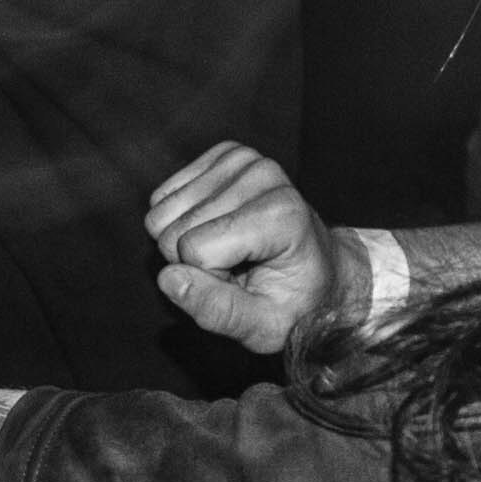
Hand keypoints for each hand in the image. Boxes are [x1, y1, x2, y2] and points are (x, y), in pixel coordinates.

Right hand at [146, 141, 338, 353]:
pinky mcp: (224, 154)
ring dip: (185, 240)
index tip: (245, 283)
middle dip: (194, 261)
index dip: (209, 279)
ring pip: (160, 213)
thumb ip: (217, 310)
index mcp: (281, 214)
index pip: (195, 250)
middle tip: (236, 267)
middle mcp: (264, 174)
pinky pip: (162, 196)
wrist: (320, 268)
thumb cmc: (294, 301)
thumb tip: (168, 279)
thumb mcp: (263, 327)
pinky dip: (181, 218)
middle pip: (174, 231)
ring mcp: (243, 158)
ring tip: (229, 249)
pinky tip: (216, 227)